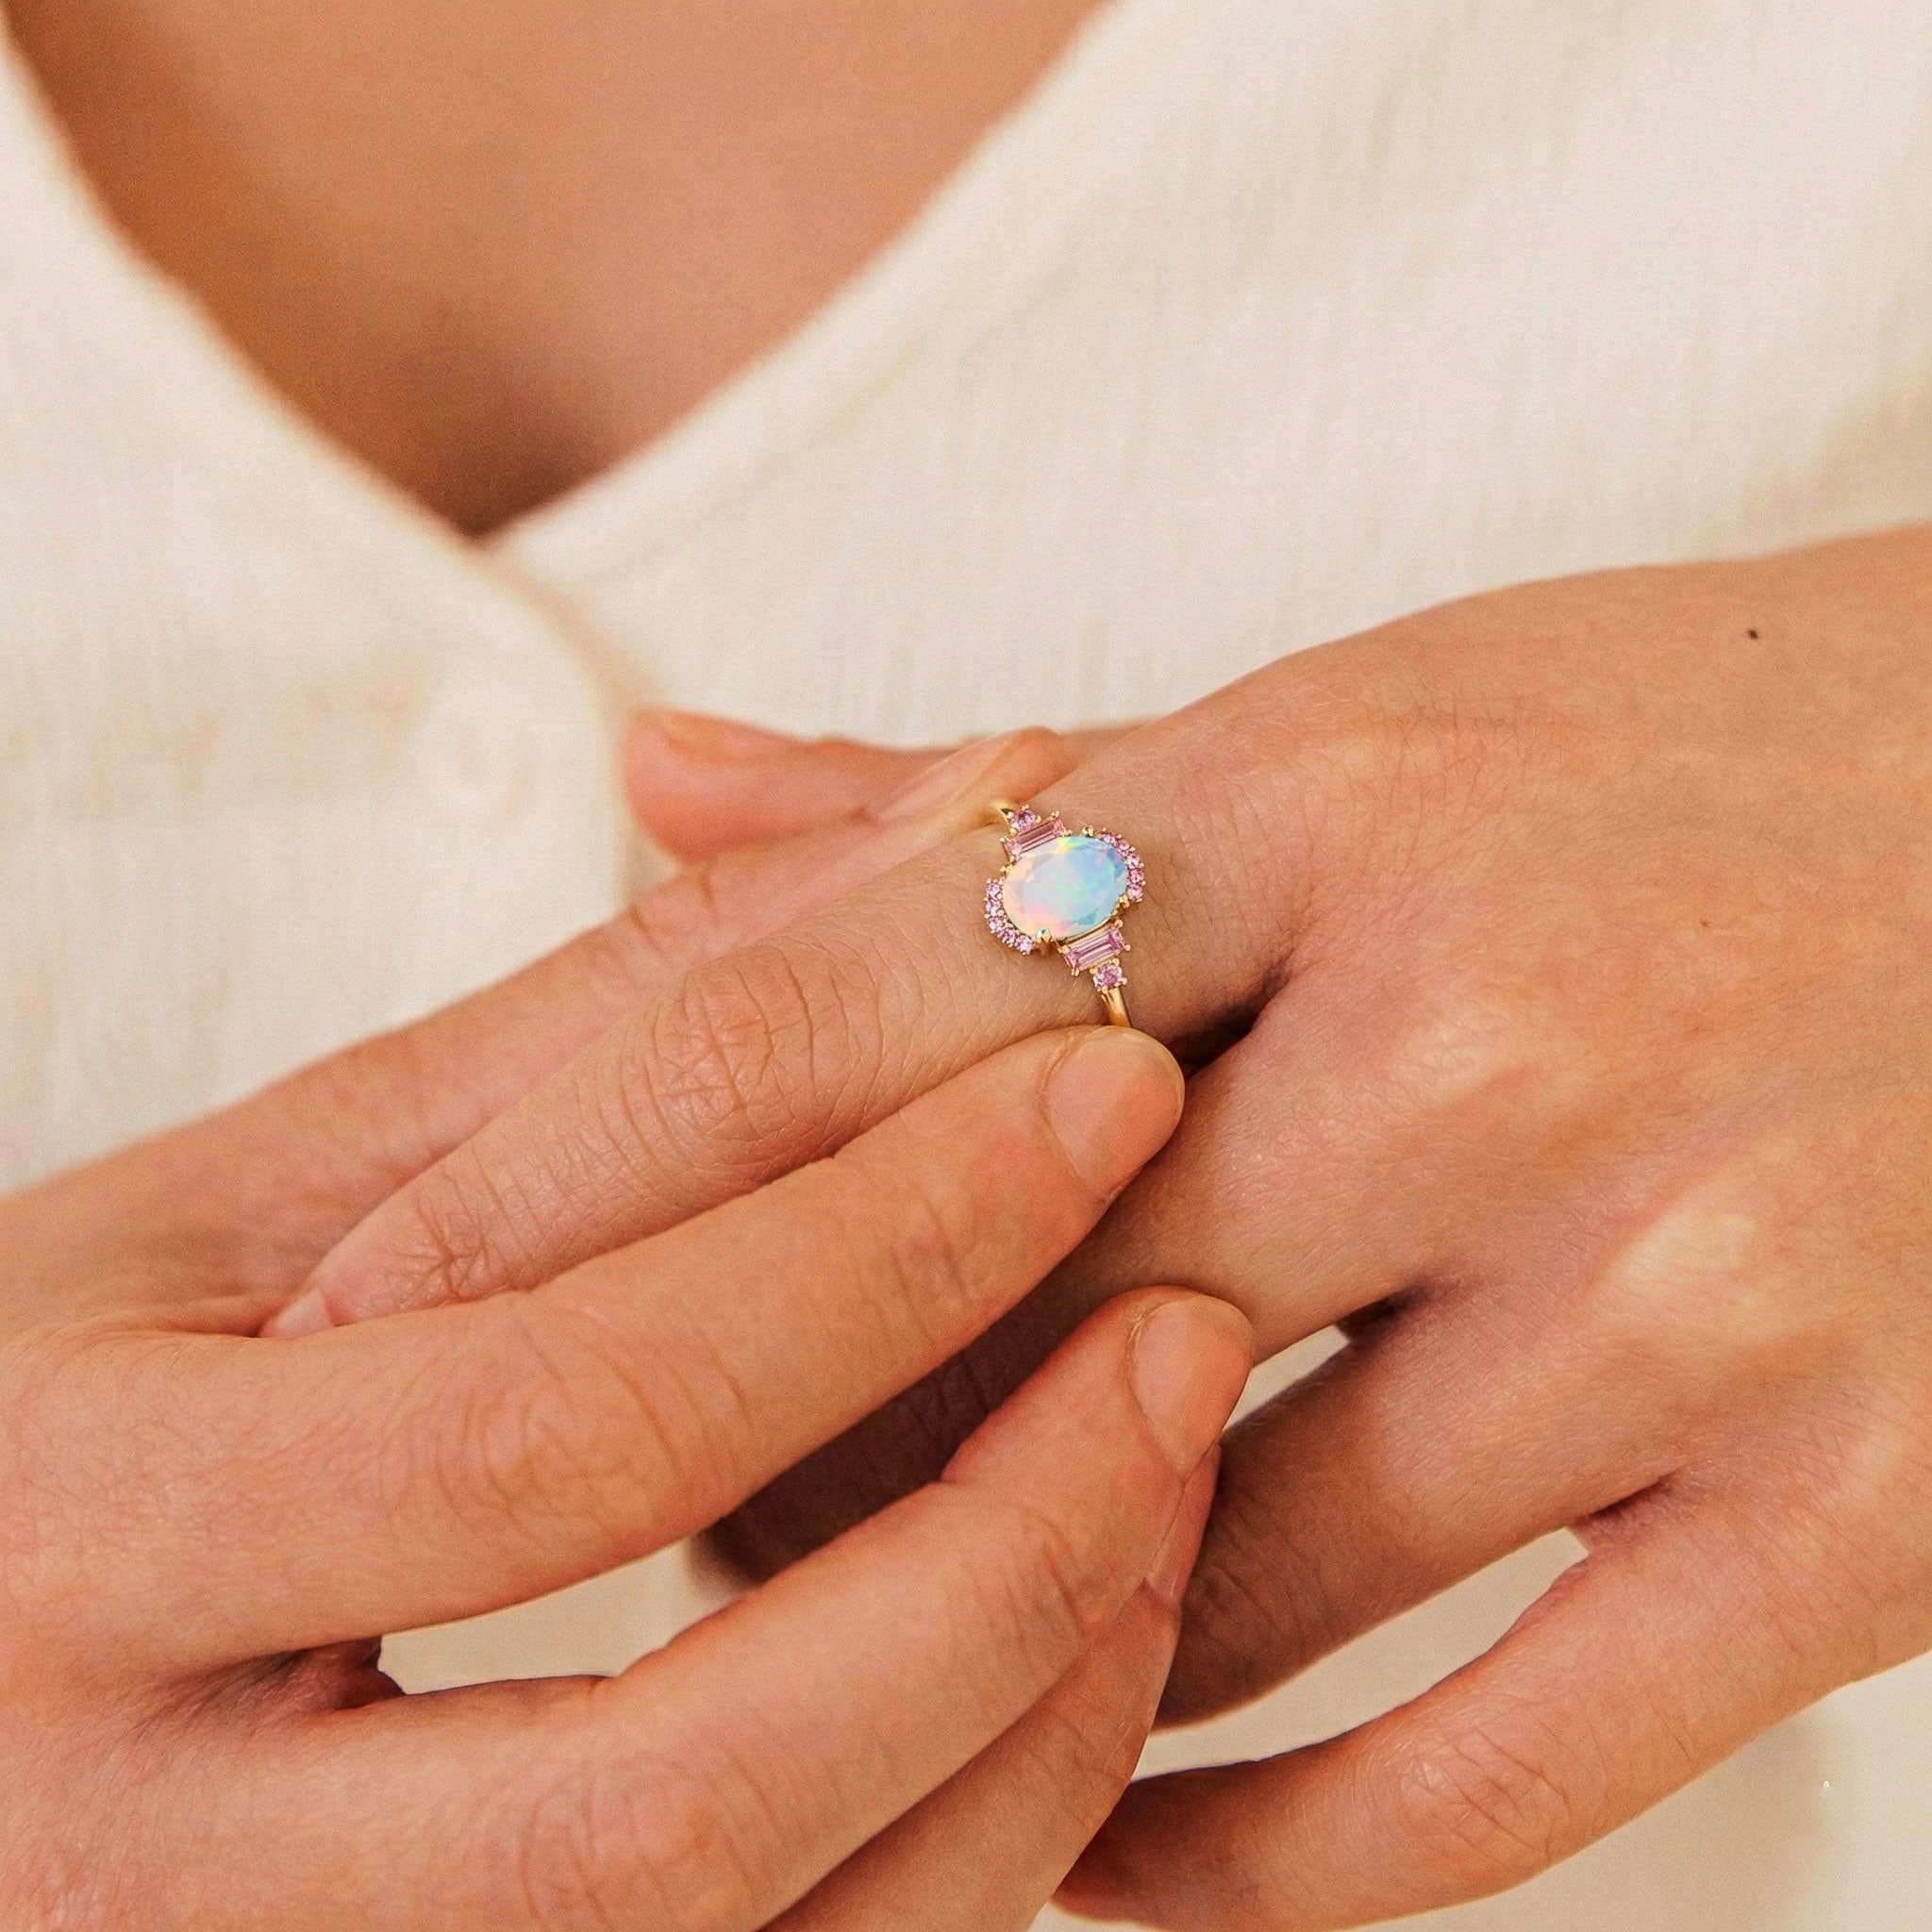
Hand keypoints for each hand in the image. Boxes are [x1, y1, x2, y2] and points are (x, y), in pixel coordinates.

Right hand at [4, 727, 1252, 1929]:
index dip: (879, 1254)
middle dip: (1004, 1549)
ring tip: (1163, 1473)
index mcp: (73, 1547)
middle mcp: (143, 1875)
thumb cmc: (54, 1403)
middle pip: (680, 1784)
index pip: (563, 1424)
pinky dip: (974, 1843)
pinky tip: (1064, 1646)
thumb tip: (968, 815)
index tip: (1103, 1087)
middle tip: (1194, 1334)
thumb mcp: (260, 1201)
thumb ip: (606, 1036)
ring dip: (1035, 1719)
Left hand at [311, 524, 1931, 1923]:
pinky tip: (1115, 1859)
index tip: (420, 1319)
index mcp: (1337, 793)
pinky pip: (1498, 1770)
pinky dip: (1263, 1861)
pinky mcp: (1882, 1501)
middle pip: (1013, 1321)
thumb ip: (990, 780)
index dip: (606, 1189)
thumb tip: (657, 780)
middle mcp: (1509, 1031)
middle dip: (796, 1445)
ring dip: (1005, 1643)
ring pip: (1224, 1567)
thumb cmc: (1674, 747)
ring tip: (873, 1657)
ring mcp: (1706, 1280)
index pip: (879, 1022)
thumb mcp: (1349, 710)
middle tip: (655, 1516)